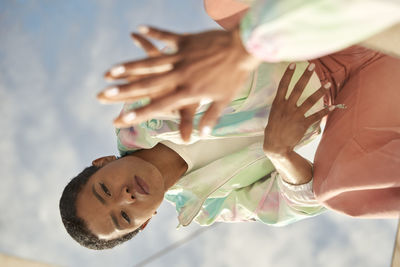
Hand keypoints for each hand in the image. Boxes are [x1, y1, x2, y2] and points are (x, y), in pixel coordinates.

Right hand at [98, 26, 259, 139]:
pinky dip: (152, 34)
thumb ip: (209, 117)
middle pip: (146, 85)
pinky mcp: (184, 41)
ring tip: (110, 71)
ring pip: (149, 63)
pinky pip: (165, 37)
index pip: (159, 106)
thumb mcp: (223, 100)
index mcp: (188, 91)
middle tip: (103, 95)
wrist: (243, 49)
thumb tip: (201, 135)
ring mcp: (180, 57)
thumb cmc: (234, 76)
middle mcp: (179, 75)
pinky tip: (137, 31)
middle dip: (123, 92)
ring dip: (128, 67)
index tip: (121, 119)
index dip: (138, 114)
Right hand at [263, 62, 333, 155]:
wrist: (275, 145)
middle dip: (305, 76)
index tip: (293, 64)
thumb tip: (285, 96)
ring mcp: (295, 116)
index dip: (288, 74)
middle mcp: (286, 107)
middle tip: (312, 66)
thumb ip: (280, 104)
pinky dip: (324, 111)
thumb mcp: (273, 114)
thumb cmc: (273, 129)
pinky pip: (316, 116)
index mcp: (277, 104)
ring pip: (309, 101)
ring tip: (328, 83)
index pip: (283, 85)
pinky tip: (332, 106)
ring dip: (320, 91)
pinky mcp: (302, 124)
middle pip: (298, 89)